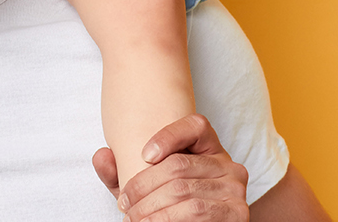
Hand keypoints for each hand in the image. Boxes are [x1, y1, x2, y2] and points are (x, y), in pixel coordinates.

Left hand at [93, 114, 250, 221]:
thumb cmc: (173, 211)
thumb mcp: (146, 191)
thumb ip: (122, 174)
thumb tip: (100, 155)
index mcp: (209, 149)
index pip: (196, 125)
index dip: (168, 135)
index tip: (144, 155)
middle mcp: (228, 165)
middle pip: (178, 165)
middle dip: (143, 188)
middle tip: (124, 205)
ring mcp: (235, 189)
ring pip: (183, 191)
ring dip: (149, 210)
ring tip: (132, 220)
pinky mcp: (237, 213)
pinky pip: (196, 212)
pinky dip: (165, 220)